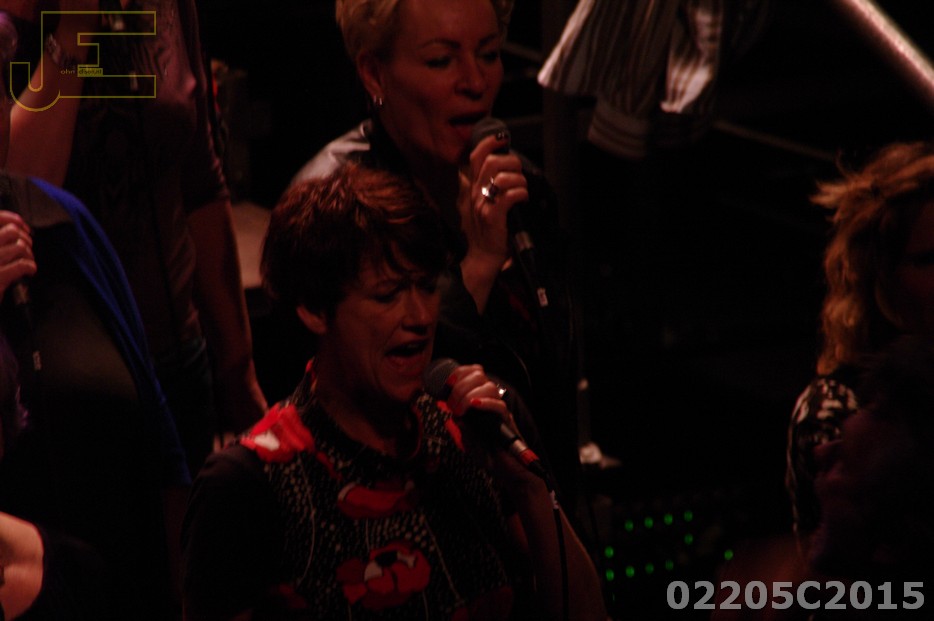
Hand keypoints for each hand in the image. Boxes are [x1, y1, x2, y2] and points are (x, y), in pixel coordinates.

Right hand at [0, 211, 35, 298]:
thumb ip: (0, 241)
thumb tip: (17, 227)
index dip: (14, 219)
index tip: (24, 227)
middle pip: (12, 231)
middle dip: (25, 240)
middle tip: (26, 251)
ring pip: (20, 246)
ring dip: (29, 254)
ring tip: (27, 262)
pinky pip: (23, 264)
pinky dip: (31, 267)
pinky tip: (29, 272)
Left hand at [442, 364, 537, 486]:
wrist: (509, 474)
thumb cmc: (491, 458)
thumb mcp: (470, 442)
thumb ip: (463, 429)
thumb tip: (455, 416)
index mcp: (481, 405)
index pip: (474, 378)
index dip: (461, 374)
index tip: (448, 382)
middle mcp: (491, 405)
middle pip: (480, 378)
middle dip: (461, 384)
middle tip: (452, 402)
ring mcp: (500, 413)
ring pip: (490, 388)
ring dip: (470, 393)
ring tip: (461, 407)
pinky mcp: (508, 423)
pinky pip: (500, 407)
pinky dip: (485, 403)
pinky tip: (474, 405)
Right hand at [457, 135, 528, 311]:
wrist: (483, 256)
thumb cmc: (486, 230)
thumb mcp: (477, 204)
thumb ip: (480, 185)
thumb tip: (487, 167)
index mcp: (472, 187)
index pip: (476, 156)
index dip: (489, 143)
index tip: (503, 138)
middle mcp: (475, 193)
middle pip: (493, 163)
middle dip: (512, 162)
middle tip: (519, 172)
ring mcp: (483, 204)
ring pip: (503, 177)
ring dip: (519, 180)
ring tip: (523, 189)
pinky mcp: (493, 216)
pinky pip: (510, 196)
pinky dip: (521, 193)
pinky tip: (523, 199)